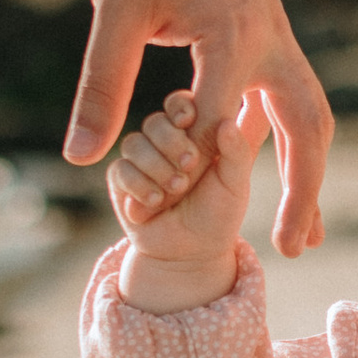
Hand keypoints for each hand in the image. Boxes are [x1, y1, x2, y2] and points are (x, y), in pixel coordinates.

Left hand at [66, 0, 330, 258]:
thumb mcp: (113, 7)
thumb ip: (101, 83)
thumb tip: (81, 155)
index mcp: (233, 29)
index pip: (222, 120)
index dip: (191, 163)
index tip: (160, 197)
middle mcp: (269, 34)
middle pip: (306, 126)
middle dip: (303, 190)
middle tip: (292, 250)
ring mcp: (274, 30)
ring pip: (308, 111)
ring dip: (307, 169)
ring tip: (303, 229)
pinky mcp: (266, 28)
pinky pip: (291, 92)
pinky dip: (291, 136)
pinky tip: (276, 169)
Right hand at [110, 89, 264, 311]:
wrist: (192, 253)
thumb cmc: (219, 213)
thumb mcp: (235, 183)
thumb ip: (237, 151)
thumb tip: (228, 121)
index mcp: (192, 132)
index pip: (180, 104)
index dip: (181, 107)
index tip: (190, 119)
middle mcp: (162, 141)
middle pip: (154, 121)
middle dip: (171, 142)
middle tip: (190, 164)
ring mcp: (140, 160)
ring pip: (134, 144)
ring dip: (156, 166)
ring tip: (177, 189)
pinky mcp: (120, 181)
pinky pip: (120, 169)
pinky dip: (139, 184)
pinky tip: (156, 201)